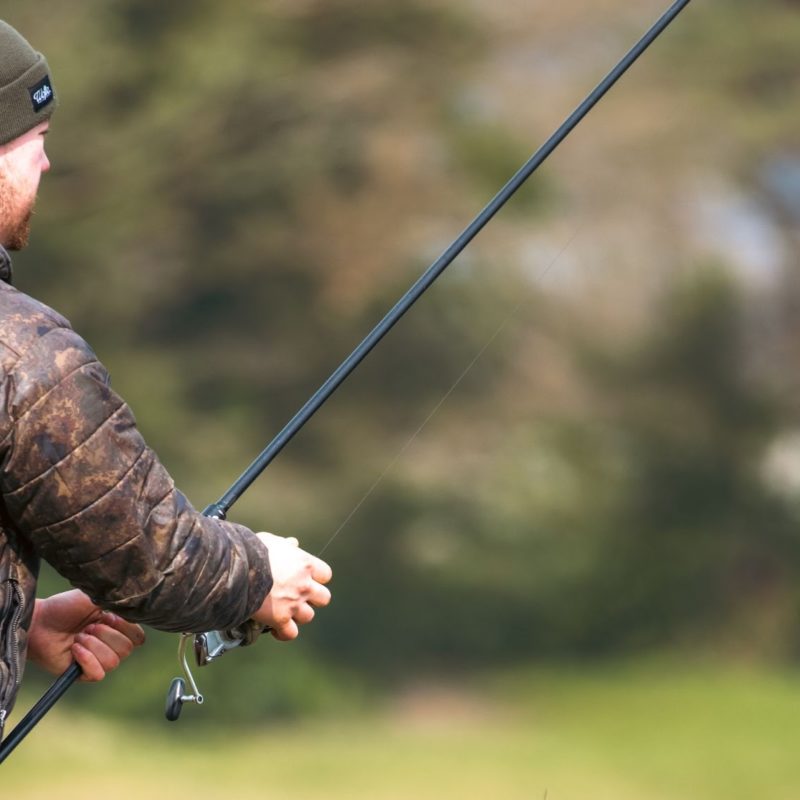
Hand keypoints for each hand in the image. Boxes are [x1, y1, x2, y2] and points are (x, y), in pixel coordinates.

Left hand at [27, 589, 144, 681]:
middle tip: (88, 627)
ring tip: (78, 637)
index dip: (126, 628)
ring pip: (113, 662)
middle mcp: (110, 645)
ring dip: (94, 646)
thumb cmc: (65, 607)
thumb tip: (134, 607)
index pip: (138, 636)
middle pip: (127, 649)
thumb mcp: (93, 597)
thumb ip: (116, 601)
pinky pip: (98, 674)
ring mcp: (97, 660)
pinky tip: (74, 649)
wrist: (39, 622)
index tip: (107, 616)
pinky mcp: (83, 674)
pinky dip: (87, 660)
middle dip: (107, 636)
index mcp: (117, 627)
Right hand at [253, 533, 331, 640]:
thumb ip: (285, 545)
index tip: (307, 578)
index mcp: (305, 564)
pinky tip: (275, 629)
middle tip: (298, 596)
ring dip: (298, 615)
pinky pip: (290, 633)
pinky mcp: (280, 619)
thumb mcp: (271, 541)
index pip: (326, 574)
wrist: (238, 570)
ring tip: (285, 611)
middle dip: (312, 599)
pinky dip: (283, 633)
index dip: (317, 578)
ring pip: (308, 616)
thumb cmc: (253, 552)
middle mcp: (304, 585)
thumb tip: (292, 544)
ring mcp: (294, 603)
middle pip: (324, 598)